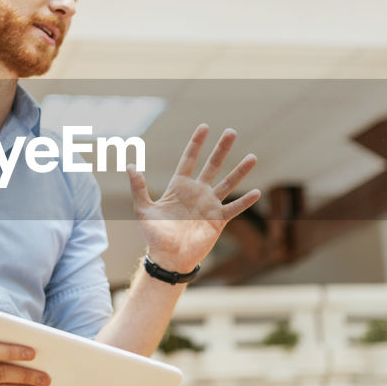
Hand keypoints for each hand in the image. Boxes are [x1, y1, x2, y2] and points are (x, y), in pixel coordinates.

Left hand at [128, 125, 259, 272]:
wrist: (168, 258)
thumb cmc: (154, 235)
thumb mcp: (143, 209)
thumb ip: (138, 188)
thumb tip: (130, 165)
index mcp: (179, 186)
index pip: (189, 159)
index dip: (196, 143)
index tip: (205, 127)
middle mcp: (197, 192)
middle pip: (212, 165)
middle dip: (222, 149)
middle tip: (231, 131)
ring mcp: (209, 205)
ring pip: (228, 183)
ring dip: (240, 171)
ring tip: (252, 157)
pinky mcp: (218, 220)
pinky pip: (234, 208)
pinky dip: (245, 202)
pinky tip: (256, 192)